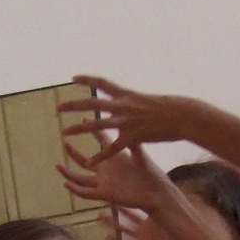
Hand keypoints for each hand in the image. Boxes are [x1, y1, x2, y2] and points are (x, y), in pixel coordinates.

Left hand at [57, 77, 204, 158]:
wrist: (182, 116)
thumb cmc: (170, 108)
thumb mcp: (148, 101)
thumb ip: (134, 103)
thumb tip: (130, 101)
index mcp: (126, 94)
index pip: (101, 82)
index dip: (87, 79)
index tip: (72, 78)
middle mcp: (122, 105)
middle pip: (91, 103)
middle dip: (72, 104)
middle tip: (57, 108)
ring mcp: (126, 121)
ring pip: (96, 125)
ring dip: (78, 129)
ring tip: (63, 133)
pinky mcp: (132, 136)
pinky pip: (112, 148)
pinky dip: (100, 156)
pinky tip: (89, 162)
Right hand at [57, 137, 174, 211]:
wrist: (156, 194)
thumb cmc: (152, 176)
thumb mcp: (142, 157)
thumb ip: (135, 144)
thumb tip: (133, 126)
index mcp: (116, 158)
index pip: (101, 142)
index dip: (93, 131)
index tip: (84, 118)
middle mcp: (107, 170)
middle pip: (85, 160)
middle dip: (73, 152)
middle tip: (64, 139)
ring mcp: (105, 182)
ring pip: (81, 178)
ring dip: (69, 173)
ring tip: (57, 165)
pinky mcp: (105, 194)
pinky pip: (87, 193)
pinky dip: (76, 189)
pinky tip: (66, 184)